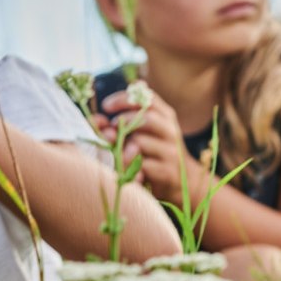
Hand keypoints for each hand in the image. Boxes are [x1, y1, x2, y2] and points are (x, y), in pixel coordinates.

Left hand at [98, 85, 204, 203]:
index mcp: (165, 116)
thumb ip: (120, 125)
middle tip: (109, 131)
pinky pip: (141, 165)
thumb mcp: (142, 135)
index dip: (124, 99)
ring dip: (121, 147)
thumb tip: (95, 120)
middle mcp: (170, 131)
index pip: (148, 99)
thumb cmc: (155, 154)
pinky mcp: (167, 172)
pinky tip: (122, 168)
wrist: (185, 181)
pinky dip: (127, 166)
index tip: (106, 106)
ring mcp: (170, 152)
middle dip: (123, 122)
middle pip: (147, 118)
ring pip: (140, 143)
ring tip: (116, 153)